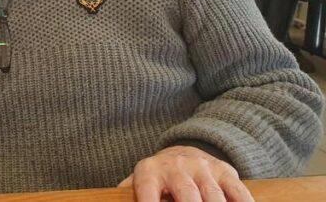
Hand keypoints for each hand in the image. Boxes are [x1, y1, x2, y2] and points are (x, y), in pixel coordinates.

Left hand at [118, 146, 252, 201]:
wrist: (184, 152)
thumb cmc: (158, 179)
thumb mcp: (139, 182)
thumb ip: (128, 193)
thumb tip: (110, 200)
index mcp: (150, 171)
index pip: (147, 190)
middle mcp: (177, 167)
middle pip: (188, 195)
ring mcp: (203, 168)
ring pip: (214, 197)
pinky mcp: (225, 172)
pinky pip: (237, 192)